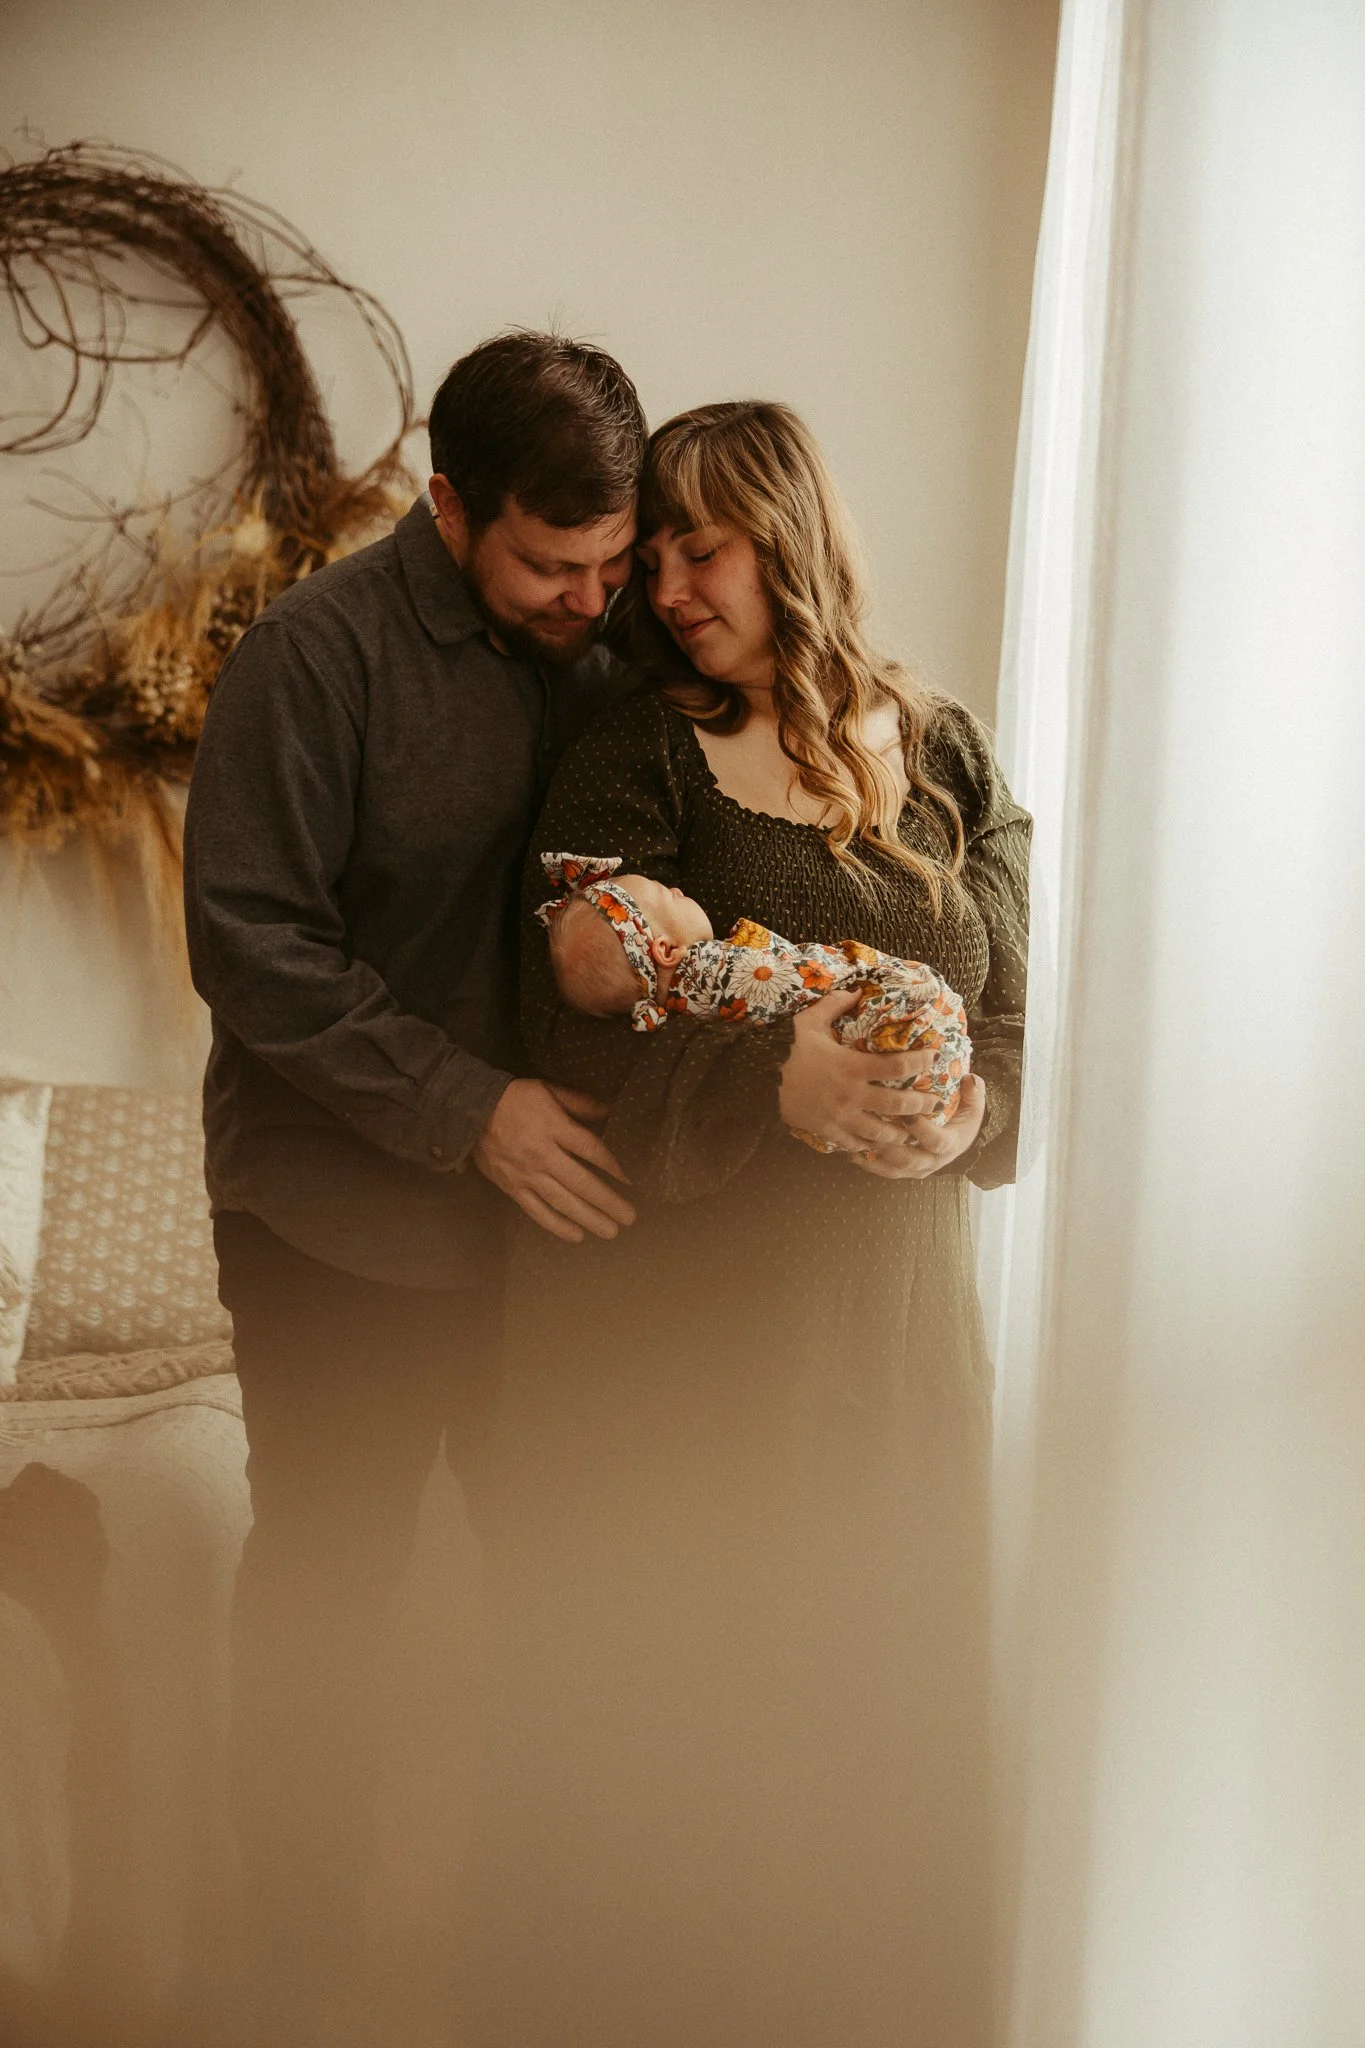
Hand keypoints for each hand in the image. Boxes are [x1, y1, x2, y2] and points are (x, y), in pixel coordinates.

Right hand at [472, 1080, 635, 1243]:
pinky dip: (557, 1225)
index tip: (629, 1181)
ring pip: (562, 1202)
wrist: (470, 1110)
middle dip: (607, 1202)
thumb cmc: (516, 1098)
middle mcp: (543, 1155)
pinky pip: (537, 1211)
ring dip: (589, 1218)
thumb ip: (581, 1103)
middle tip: (629, 1218)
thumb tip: (611, 1112)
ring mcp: (527, 1174)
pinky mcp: (512, 1188)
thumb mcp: (550, 1090)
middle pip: (581, 1182)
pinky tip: (577, 1236)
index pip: (591, 1150)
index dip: (613, 1167)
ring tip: (611, 1232)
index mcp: (554, 1128)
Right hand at [777, 990, 936, 1152]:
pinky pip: (855, 1143)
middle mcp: (851, 1094)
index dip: (921, 1061)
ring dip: (900, 1133)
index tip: (934, 1057)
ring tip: (912, 1132)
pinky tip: (878, 1144)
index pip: (898, 1065)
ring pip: (880, 1131)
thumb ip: (834, 1004)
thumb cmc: (787, 1049)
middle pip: (897, 1104)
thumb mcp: (809, 1021)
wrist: (758, 1080)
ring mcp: (840, 1116)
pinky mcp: (828, 1131)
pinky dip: (869, 1145)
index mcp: (852, 1066)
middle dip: (921, 1105)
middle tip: (935, 1104)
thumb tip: (856, 991)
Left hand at [851, 1074, 986, 1179]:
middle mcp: (935, 1161)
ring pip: (895, 1168)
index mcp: (953, 1143)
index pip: (938, 1141)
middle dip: (891, 1145)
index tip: (908, 1114)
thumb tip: (970, 1079)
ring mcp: (919, 1169)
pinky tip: (852, 1152)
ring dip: (876, 1156)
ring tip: (858, 1142)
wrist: (959, 1135)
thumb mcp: (973, 1102)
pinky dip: (869, 1163)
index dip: (923, 1130)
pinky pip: (885, 1171)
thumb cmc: (963, 1114)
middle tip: (873, 1129)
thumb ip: (973, 1092)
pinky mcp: (905, 1171)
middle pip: (911, 1159)